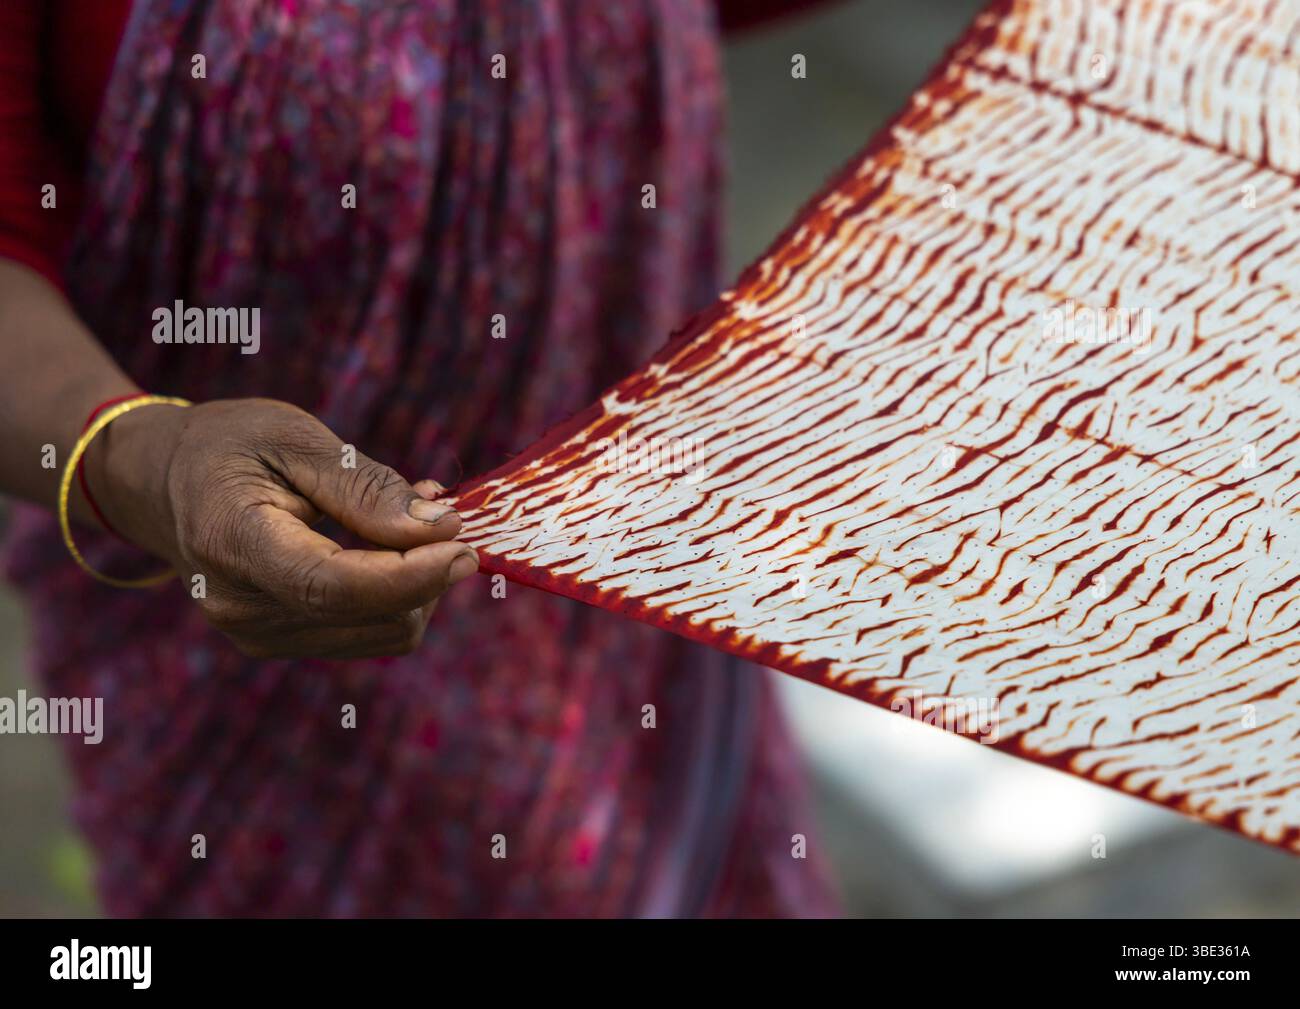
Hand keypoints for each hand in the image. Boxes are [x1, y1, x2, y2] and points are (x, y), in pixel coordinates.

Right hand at [87, 397, 475, 659]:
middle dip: (427, 567)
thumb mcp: (295, 439)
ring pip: (385, 631)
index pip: (332, 587)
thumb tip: (441, 528)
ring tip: (410, 516)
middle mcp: (241, 606)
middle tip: (441, 504)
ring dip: (419, 579)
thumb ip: (365, 488)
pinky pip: (370, 632)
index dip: (409, 575)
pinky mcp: (280, 642)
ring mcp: (258, 634)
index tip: (463, 546)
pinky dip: (399, 592)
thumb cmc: (230, 445)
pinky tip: (390, 544)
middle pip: (372, 614)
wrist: (164, 482)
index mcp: (234, 544)